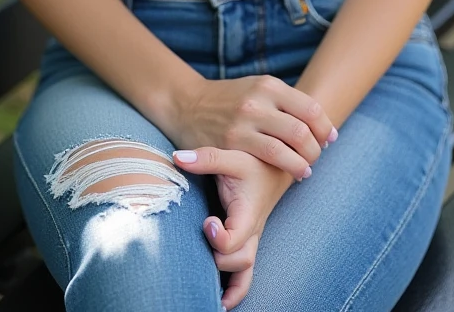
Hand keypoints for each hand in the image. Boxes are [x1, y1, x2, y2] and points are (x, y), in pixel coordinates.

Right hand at [172, 74, 337, 180]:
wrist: (187, 105)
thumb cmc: (230, 100)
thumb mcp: (257, 90)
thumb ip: (286, 103)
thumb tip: (321, 124)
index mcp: (268, 85)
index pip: (310, 108)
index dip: (325, 127)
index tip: (329, 139)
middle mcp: (257, 101)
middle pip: (302, 130)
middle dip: (315, 149)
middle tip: (315, 157)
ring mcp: (243, 123)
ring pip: (286, 148)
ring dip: (302, 163)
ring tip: (305, 170)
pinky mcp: (230, 143)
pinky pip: (267, 159)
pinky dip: (285, 168)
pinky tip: (287, 174)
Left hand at [172, 145, 295, 309]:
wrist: (277, 163)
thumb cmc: (253, 161)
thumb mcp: (232, 156)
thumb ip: (207, 157)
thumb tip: (176, 157)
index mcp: (249, 215)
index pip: (235, 240)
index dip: (219, 238)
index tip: (208, 222)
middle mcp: (252, 232)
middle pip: (240, 261)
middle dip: (220, 260)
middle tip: (205, 241)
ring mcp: (251, 239)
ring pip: (245, 272)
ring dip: (230, 287)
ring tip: (210, 302)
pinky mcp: (246, 241)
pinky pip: (245, 274)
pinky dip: (235, 290)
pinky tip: (220, 304)